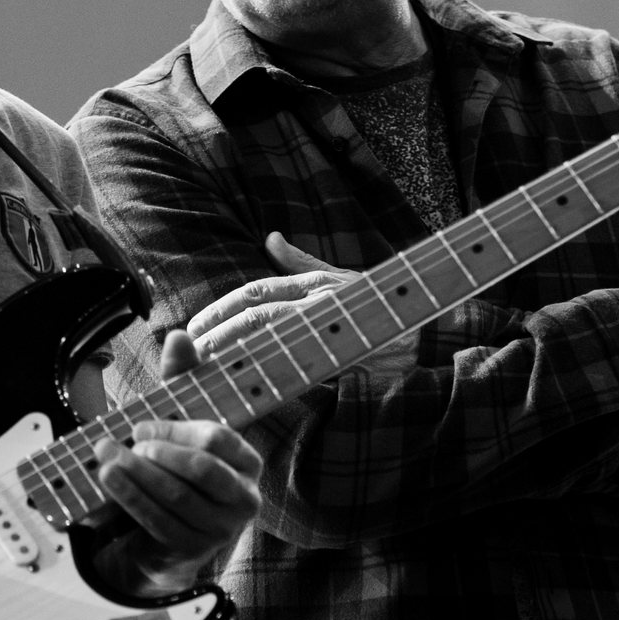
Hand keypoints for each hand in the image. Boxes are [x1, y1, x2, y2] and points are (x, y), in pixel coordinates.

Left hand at [94, 329, 263, 592]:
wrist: (165, 534)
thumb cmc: (177, 468)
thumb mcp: (180, 422)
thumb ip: (182, 380)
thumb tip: (179, 335)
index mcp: (247, 462)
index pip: (219, 439)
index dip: (177, 430)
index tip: (141, 424)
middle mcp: (244, 497)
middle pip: (201, 469)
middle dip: (159, 452)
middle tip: (125, 440)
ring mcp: (221, 529)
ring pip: (175, 495)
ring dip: (135, 474)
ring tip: (105, 456)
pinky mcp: (193, 549)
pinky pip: (158, 521)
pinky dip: (130, 498)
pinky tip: (109, 480)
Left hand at [188, 233, 405, 362]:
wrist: (427, 331)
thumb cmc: (379, 304)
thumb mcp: (338, 278)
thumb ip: (300, 263)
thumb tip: (270, 237)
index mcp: (312, 283)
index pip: (255, 292)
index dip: (221, 309)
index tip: (194, 327)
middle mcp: (319, 299)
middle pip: (256, 313)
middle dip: (218, 331)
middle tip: (191, 351)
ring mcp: (333, 324)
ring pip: (272, 333)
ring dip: (235, 349)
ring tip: (207, 364)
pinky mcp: (345, 353)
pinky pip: (300, 365)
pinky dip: (271, 372)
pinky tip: (248, 382)